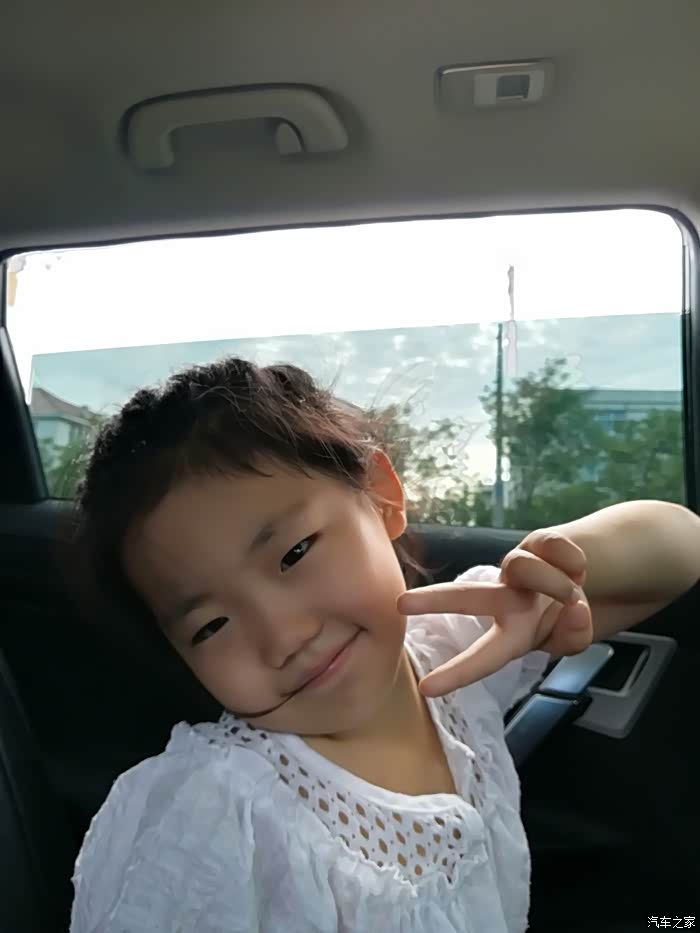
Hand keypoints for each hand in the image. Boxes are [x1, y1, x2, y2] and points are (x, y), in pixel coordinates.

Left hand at [397, 530, 592, 697]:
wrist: (586, 578)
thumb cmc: (563, 615)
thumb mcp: (571, 637)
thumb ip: (573, 634)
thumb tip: (573, 606)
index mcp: (511, 632)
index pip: (483, 656)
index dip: (457, 673)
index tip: (426, 688)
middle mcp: (506, 597)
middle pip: (468, 597)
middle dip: (436, 600)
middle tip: (402, 603)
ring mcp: (519, 567)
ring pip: (524, 567)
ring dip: (556, 584)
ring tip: (573, 596)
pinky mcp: (538, 541)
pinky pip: (554, 547)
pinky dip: (571, 561)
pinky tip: (578, 570)